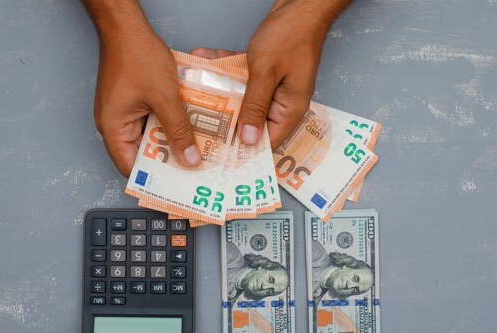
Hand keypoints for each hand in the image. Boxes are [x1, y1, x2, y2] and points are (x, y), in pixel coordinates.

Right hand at [84, 0, 199, 176]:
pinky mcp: (135, 103)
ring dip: (172, 140)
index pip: (131, 168)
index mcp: (114, 128)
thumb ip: (178, 130)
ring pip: (152, 137)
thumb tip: (189, 159)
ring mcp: (126, 113)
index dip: (154, 179)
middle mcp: (116, 124)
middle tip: (194, 169)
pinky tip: (190, 126)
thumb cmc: (136, 55)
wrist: (127, 26)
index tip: (176, 186)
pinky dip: (170, 124)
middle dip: (168, 161)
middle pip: (144, 154)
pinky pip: (154, 120)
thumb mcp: (164, 97)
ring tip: (196, 150)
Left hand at [193, 0, 349, 149]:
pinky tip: (206, 61)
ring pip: (243, 97)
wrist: (301, 3)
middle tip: (200, 123)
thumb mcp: (266, 72)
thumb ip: (254, 106)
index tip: (220, 153)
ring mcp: (273, 86)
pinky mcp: (265, 71)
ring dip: (221, 90)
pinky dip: (226, 70)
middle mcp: (282, 101)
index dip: (245, 149)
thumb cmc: (291, 34)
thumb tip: (248, 139)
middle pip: (251, 121)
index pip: (267, 141)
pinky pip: (242, 78)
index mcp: (290, 108)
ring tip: (196, 89)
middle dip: (226, 120)